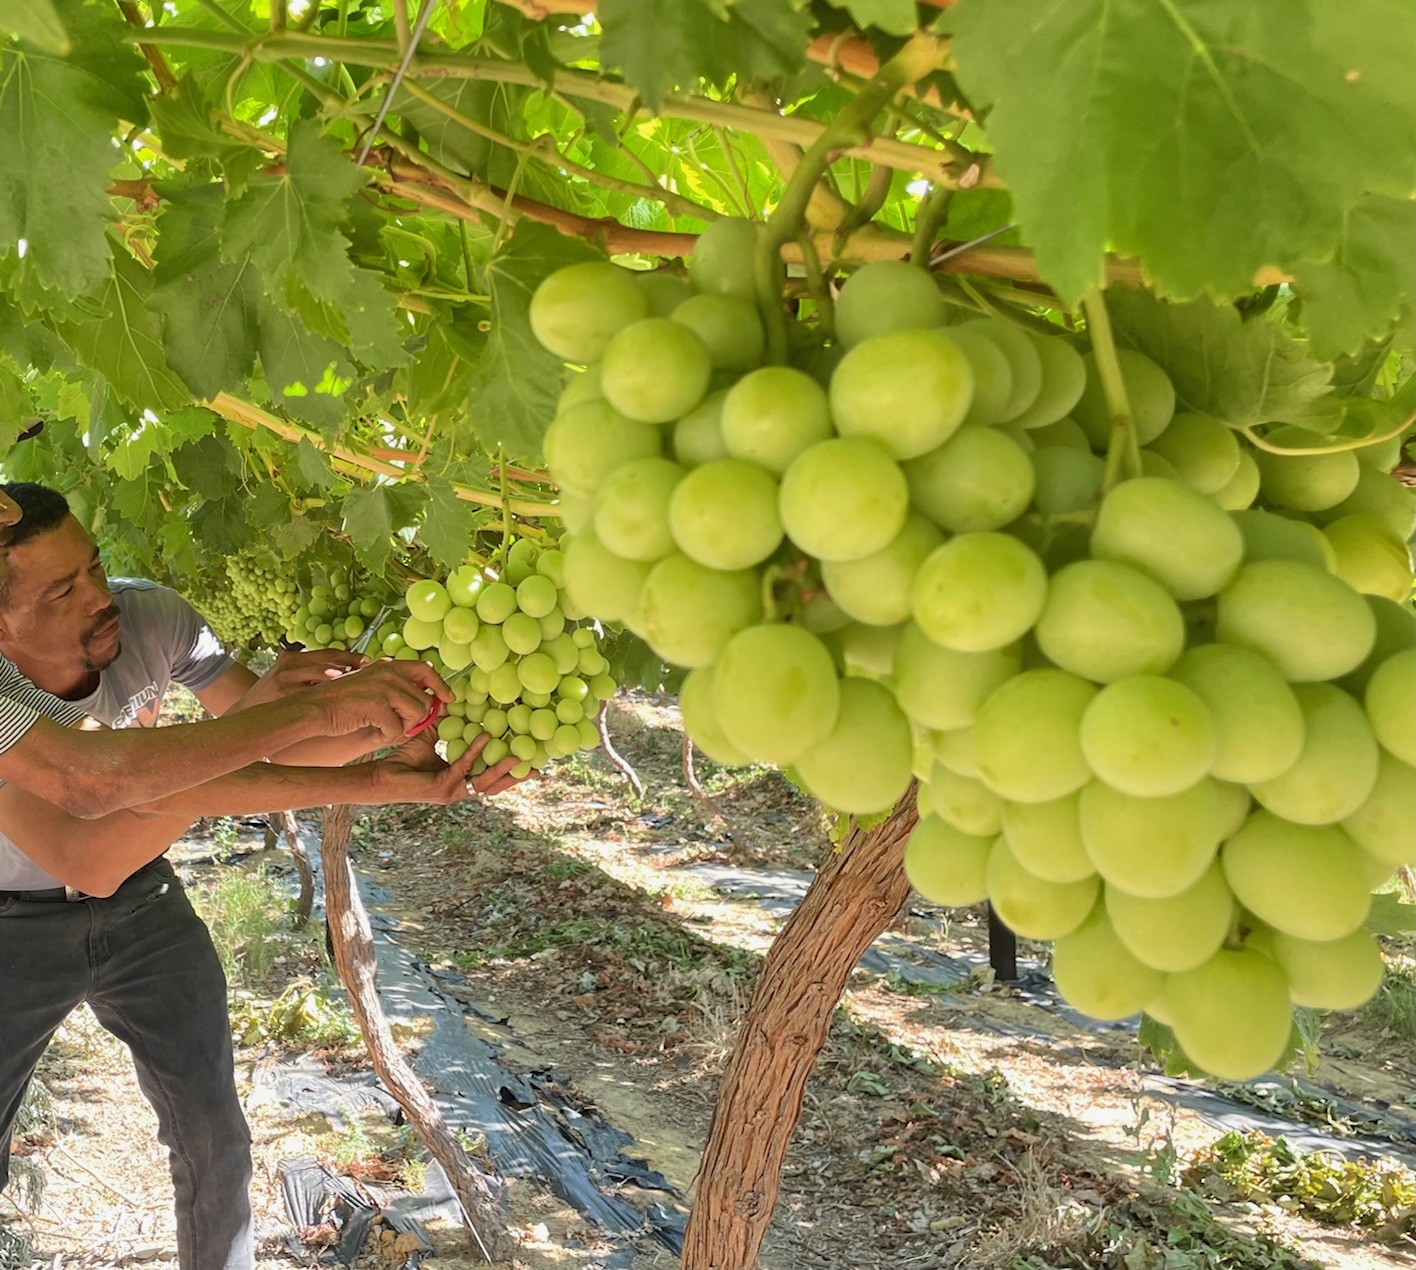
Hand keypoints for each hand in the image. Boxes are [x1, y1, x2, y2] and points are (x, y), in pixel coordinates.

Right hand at [233, 648, 369, 712]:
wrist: (243, 714)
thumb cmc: (272, 697)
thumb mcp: (288, 678)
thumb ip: (312, 672)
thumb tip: (347, 670)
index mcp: (293, 658)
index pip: (329, 653)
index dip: (352, 656)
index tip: (372, 661)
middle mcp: (290, 666)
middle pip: (329, 662)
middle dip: (353, 667)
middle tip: (374, 673)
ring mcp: (287, 682)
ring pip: (323, 679)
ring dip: (344, 681)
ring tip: (362, 686)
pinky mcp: (284, 699)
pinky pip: (314, 698)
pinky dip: (330, 700)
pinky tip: (345, 703)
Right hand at [304, 660, 454, 743]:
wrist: (313, 709)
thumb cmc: (341, 704)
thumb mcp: (371, 689)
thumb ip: (397, 693)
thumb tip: (429, 706)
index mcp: (387, 666)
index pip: (425, 670)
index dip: (440, 686)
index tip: (448, 699)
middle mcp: (388, 672)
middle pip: (424, 701)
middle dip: (416, 720)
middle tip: (398, 727)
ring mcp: (383, 687)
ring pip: (417, 714)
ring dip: (403, 728)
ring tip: (383, 728)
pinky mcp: (377, 705)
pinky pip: (397, 728)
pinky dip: (387, 735)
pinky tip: (372, 731)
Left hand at [372, 731, 524, 805]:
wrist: (379, 776)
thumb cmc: (402, 761)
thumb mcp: (429, 739)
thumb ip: (445, 726)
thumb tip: (454, 706)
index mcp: (460, 781)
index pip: (490, 778)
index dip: (510, 773)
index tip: (531, 764)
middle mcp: (459, 790)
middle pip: (495, 786)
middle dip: (516, 778)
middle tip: (537, 768)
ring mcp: (451, 791)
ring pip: (483, 782)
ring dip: (501, 769)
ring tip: (517, 754)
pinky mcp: (441, 788)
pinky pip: (463, 767)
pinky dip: (475, 753)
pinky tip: (484, 738)